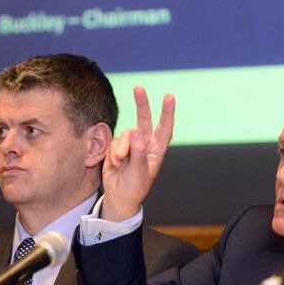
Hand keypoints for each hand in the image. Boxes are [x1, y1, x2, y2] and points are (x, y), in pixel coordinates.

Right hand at [101, 86, 174, 220]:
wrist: (118, 196)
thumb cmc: (134, 187)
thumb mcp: (139, 172)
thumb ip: (138, 152)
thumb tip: (137, 133)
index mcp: (156, 150)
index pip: (165, 128)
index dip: (167, 112)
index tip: (169, 96)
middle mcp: (145, 144)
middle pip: (145, 119)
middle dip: (142, 104)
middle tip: (138, 88)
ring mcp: (131, 145)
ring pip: (126, 134)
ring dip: (121, 147)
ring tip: (120, 162)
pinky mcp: (117, 147)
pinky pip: (115, 141)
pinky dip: (114, 152)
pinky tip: (115, 163)